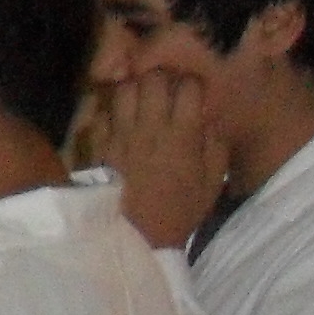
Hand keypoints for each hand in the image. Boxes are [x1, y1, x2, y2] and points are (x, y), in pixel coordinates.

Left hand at [103, 69, 226, 251]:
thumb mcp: (212, 181)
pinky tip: (120, 120)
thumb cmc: (179, 211)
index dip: (193, 84)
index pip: (188, 86)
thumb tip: (207, 119)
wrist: (137, 237)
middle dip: (162, 77)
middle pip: (152, 79)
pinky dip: (111, 111)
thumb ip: (214, 145)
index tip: (193, 92)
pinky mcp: (99, 146)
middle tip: (165, 90)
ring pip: (123, 89)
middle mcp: (149, 128)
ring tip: (141, 101)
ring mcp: (120, 135)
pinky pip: (101, 113)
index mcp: (182, 135)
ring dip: (134, 89)